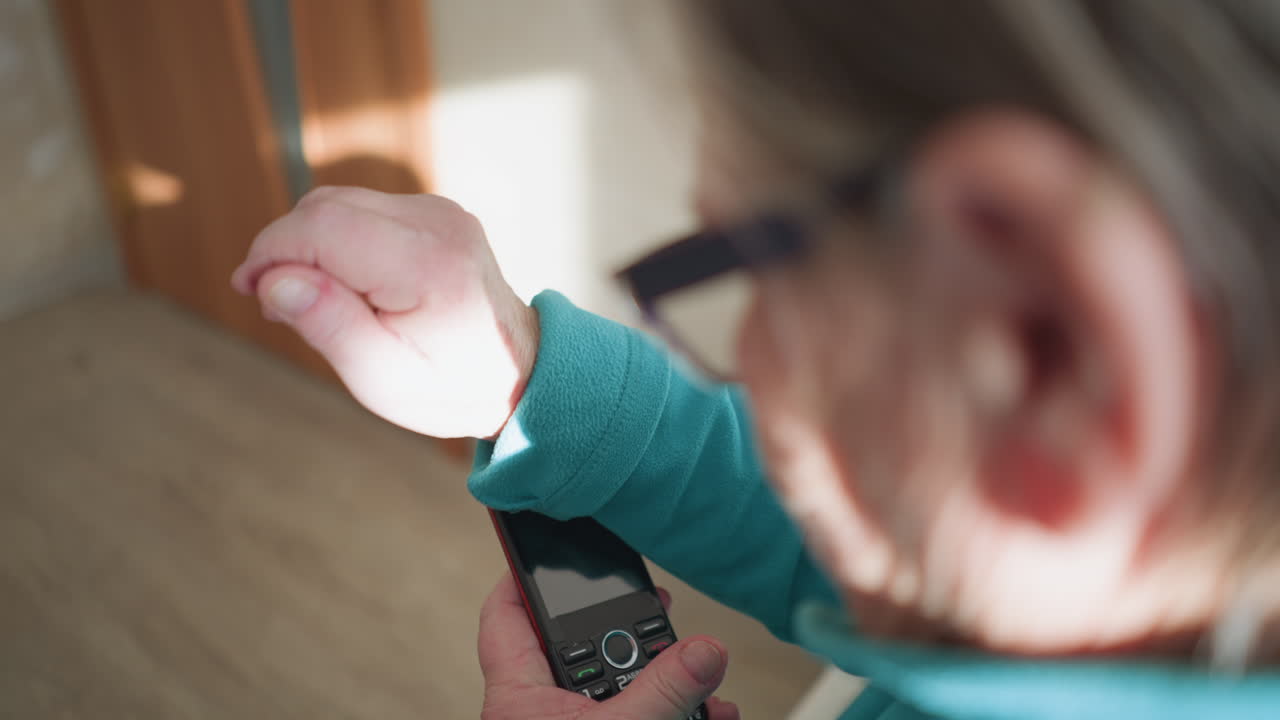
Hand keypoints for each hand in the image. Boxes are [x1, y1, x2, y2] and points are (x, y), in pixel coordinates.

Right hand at [231, 187, 538, 438]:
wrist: (517, 371)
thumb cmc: (451, 384)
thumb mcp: (382, 376)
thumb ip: (328, 324)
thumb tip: (275, 278)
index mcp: (426, 263)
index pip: (321, 227)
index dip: (271, 252)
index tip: (249, 290)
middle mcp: (437, 223)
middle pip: (325, 207)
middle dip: (287, 250)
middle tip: (280, 306)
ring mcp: (440, 212)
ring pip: (339, 204)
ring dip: (310, 245)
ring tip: (316, 303)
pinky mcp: (435, 212)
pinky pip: (363, 211)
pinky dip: (338, 241)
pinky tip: (348, 286)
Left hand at [479, 573, 740, 719]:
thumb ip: (665, 691)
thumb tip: (707, 651)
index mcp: (520, 697)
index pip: (504, 619)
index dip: (518, 579)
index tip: (543, 549)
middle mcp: (543, 713)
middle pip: (581, 652)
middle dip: (632, 639)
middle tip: (662, 617)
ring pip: (621, 694)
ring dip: (669, 687)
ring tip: (702, 685)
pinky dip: (677, 719)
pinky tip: (709, 718)